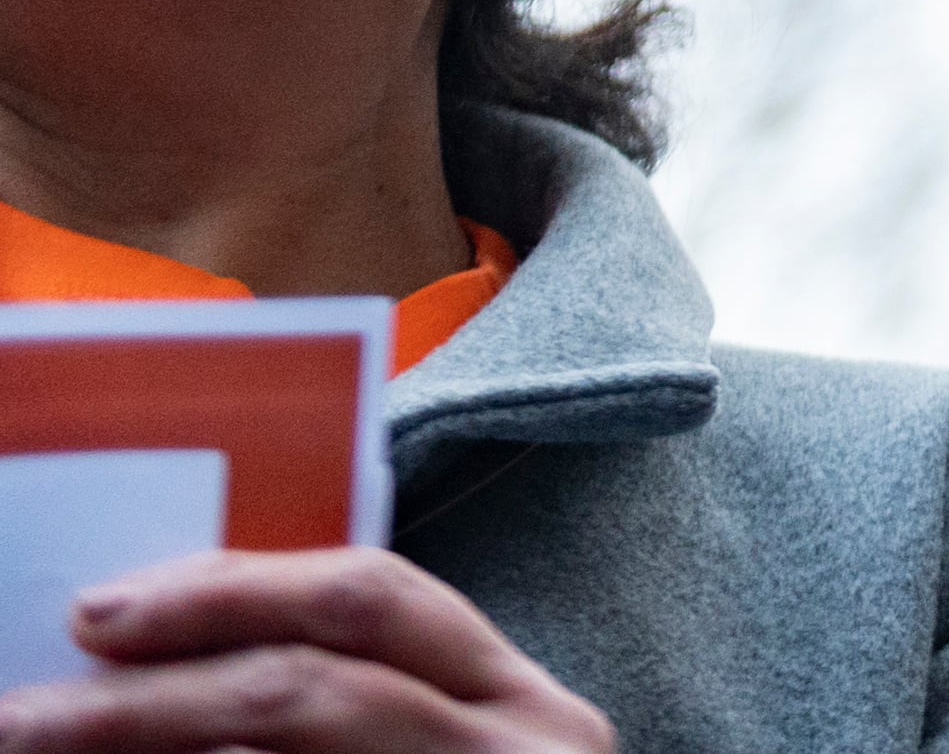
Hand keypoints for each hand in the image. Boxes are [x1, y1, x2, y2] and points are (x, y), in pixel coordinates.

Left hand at [0, 547, 610, 748]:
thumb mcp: (437, 753)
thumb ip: (344, 702)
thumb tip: (143, 663)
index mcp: (518, 703)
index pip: (373, 600)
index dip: (229, 593)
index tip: (98, 616)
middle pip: (318, 687)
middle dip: (151, 695)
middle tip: (23, 715)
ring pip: (297, 750)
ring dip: (148, 748)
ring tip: (42, 748)